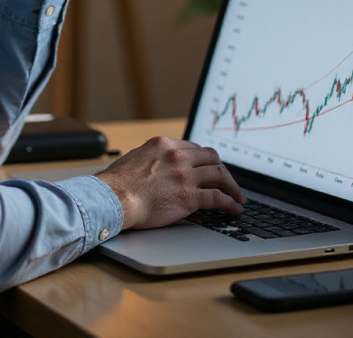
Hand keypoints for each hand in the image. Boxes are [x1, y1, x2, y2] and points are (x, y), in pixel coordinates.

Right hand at [96, 137, 245, 229]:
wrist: (114, 198)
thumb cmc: (117, 183)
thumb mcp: (134, 158)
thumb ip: (150, 158)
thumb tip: (150, 164)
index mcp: (164, 145)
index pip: (194, 148)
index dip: (205, 160)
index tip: (209, 168)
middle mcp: (177, 156)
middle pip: (211, 157)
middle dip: (222, 169)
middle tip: (228, 181)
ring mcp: (185, 175)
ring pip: (219, 174)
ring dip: (232, 186)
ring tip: (238, 196)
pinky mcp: (189, 196)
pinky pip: (217, 197)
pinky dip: (230, 202)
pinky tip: (235, 208)